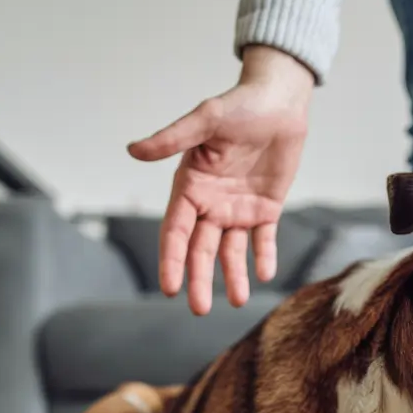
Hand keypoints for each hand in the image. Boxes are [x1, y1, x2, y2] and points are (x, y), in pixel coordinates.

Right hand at [128, 46, 313, 314]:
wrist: (279, 102)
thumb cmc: (238, 106)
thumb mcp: (205, 119)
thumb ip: (173, 138)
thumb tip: (133, 150)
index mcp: (190, 186)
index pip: (176, 231)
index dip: (172, 259)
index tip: (170, 287)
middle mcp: (210, 203)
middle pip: (201, 249)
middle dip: (198, 279)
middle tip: (199, 309)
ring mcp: (238, 208)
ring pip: (231, 251)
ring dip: (232, 275)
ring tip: (236, 299)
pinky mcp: (266, 208)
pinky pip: (264, 239)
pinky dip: (263, 257)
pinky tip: (264, 274)